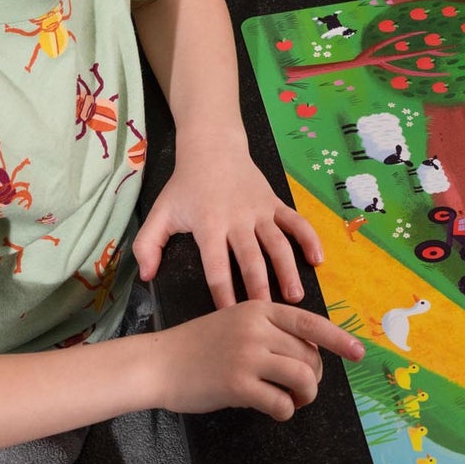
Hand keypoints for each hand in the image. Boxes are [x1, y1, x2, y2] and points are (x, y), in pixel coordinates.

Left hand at [133, 148, 321, 307]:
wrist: (212, 147)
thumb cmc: (185, 186)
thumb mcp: (160, 212)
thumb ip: (148, 245)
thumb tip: (147, 277)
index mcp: (209, 224)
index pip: (216, 264)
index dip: (222, 291)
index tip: (228, 315)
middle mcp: (237, 219)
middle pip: (251, 257)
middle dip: (260, 287)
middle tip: (267, 313)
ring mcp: (260, 210)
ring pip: (278, 243)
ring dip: (288, 269)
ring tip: (295, 296)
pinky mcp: (275, 203)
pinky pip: (296, 221)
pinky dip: (309, 238)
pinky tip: (317, 259)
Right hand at [154, 300, 364, 420]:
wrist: (159, 363)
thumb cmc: (199, 345)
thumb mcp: (236, 321)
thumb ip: (270, 330)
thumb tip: (309, 355)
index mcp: (259, 309)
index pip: (310, 323)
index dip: (339, 339)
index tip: (359, 353)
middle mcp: (257, 329)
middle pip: (309, 356)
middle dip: (314, 377)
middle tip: (303, 388)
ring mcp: (247, 356)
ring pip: (302, 378)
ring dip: (305, 395)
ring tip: (294, 400)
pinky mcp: (238, 385)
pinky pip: (281, 402)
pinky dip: (285, 410)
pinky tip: (275, 410)